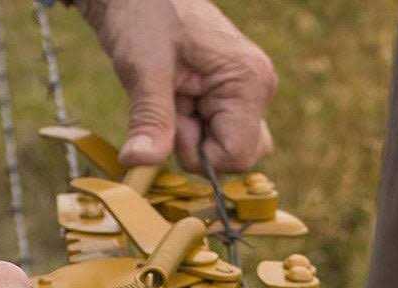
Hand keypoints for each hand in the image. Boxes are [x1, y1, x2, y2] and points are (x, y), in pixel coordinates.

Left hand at [77, 0, 276, 172]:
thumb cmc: (144, 15)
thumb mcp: (143, 69)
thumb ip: (150, 119)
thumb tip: (138, 162)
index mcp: (249, 81)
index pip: (237, 156)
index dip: (199, 154)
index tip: (174, 119)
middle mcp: (258, 90)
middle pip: (238, 158)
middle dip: (198, 147)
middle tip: (174, 104)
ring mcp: (248, 94)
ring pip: (228, 151)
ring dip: (194, 139)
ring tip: (175, 97)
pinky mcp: (232, 97)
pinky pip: (218, 137)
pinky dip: (192, 130)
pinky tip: (180, 97)